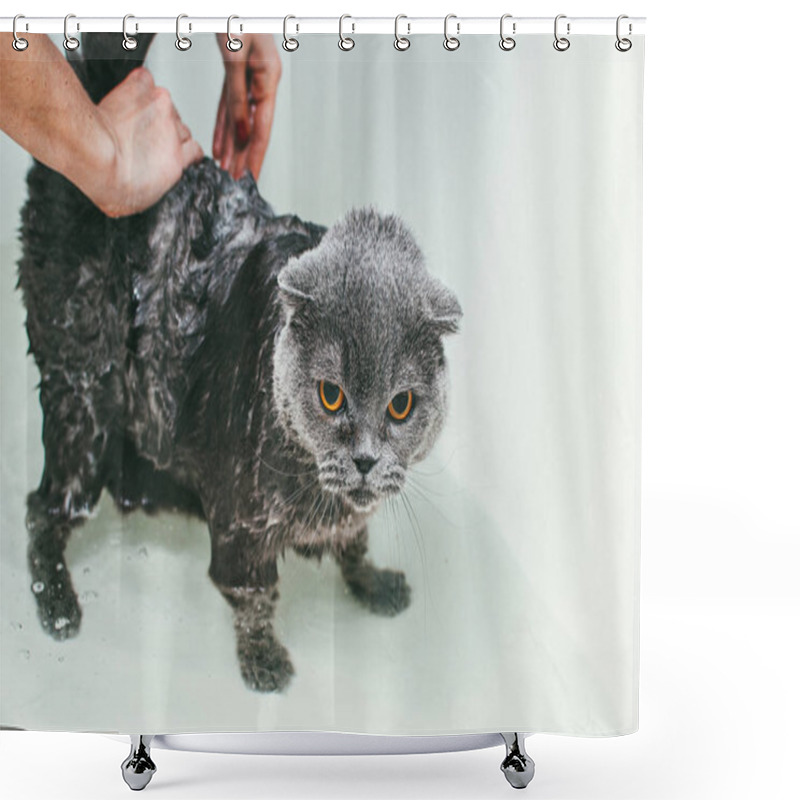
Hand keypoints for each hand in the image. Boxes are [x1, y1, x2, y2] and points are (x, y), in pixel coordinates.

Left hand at [88, 67, 203, 216]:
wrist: (91, 154)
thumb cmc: (109, 180)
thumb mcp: (138, 200)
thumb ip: (154, 187)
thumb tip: (148, 187)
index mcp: (175, 163)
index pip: (194, 150)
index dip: (183, 149)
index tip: (173, 150)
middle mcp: (173, 134)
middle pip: (180, 128)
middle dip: (166, 132)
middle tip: (144, 136)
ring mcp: (160, 109)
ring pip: (165, 106)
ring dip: (151, 111)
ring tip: (130, 120)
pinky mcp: (142, 89)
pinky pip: (146, 81)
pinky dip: (137, 86)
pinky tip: (125, 98)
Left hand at [214, 34, 281, 180]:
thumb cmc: (235, 15)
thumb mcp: (234, 56)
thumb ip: (237, 97)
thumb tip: (241, 133)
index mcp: (268, 78)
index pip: (262, 128)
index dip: (255, 155)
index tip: (249, 177)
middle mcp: (262, 80)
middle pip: (252, 128)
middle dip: (243, 156)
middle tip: (235, 182)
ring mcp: (250, 76)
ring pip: (240, 119)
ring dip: (232, 145)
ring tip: (224, 169)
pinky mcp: (237, 70)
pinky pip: (230, 105)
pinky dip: (224, 124)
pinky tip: (218, 143)